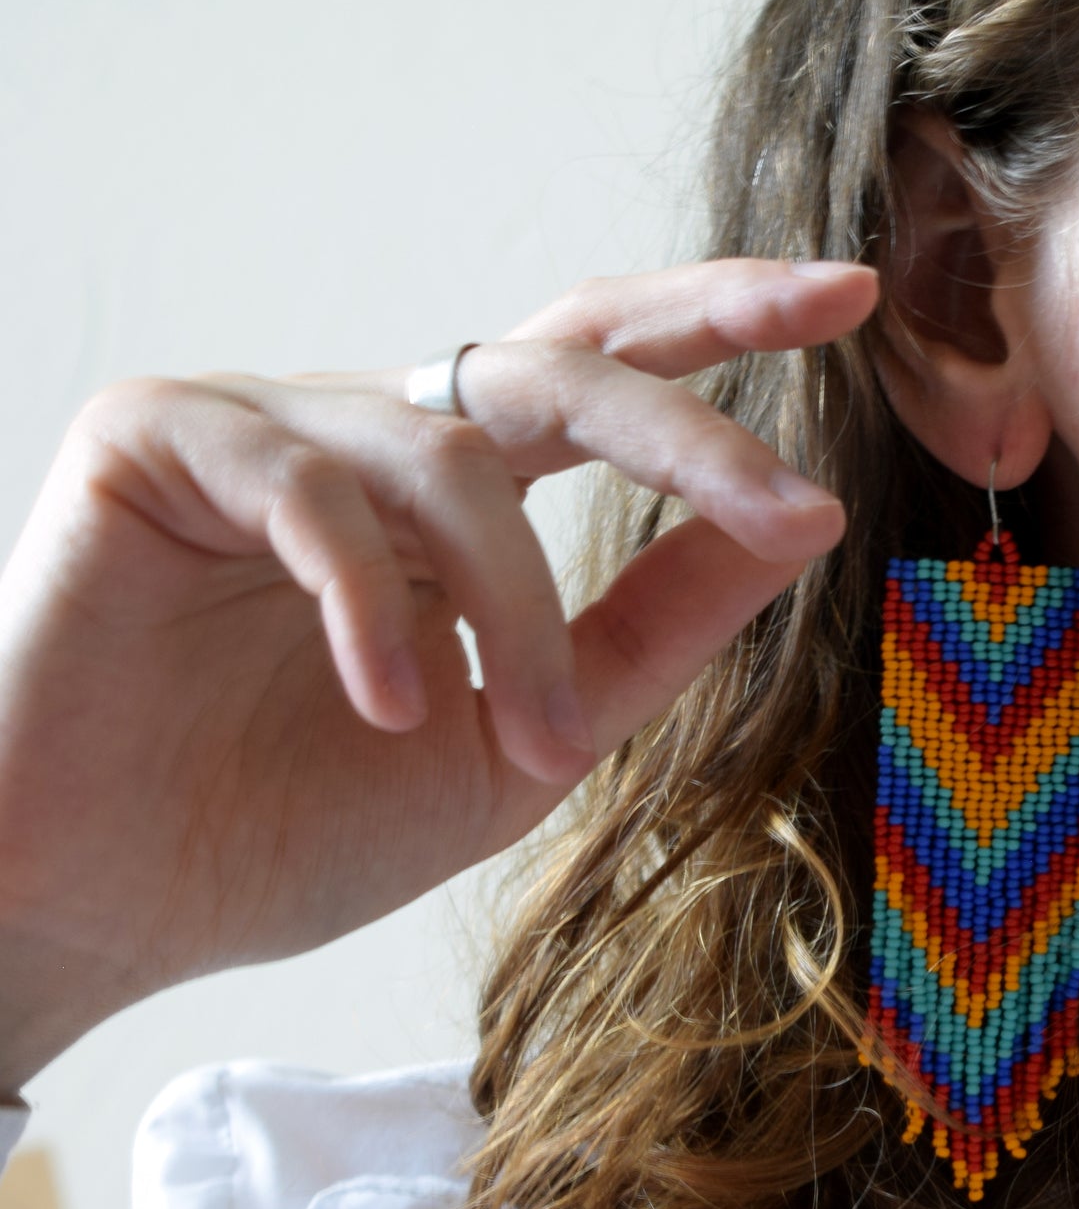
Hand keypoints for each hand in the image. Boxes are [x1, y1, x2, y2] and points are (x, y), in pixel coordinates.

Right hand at [0, 259, 874, 1086]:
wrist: (96, 907)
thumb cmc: (285, 826)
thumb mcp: (522, 744)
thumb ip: (649, 634)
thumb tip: (797, 528)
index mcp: (450, 491)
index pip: (600, 371)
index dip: (717, 325)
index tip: (853, 301)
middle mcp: (364, 431)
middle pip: (557, 366)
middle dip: (690, 424)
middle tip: (791, 497)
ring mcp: (257, 421)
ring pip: (451, 458)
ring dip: (519, 612)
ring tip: (531, 744)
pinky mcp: (153, 438)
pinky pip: (309, 488)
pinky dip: (374, 606)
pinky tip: (390, 705)